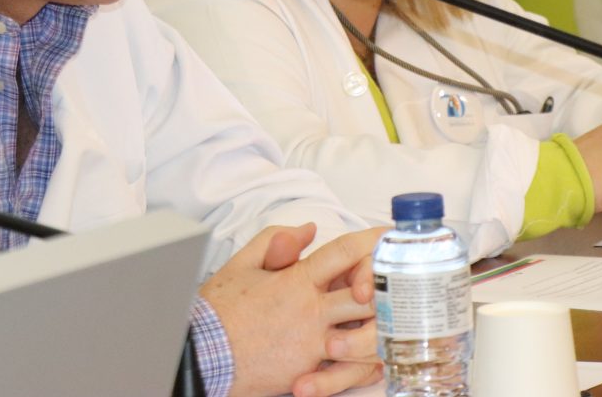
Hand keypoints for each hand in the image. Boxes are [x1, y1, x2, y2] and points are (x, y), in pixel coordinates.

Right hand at [200, 224, 384, 396]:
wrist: (202, 355)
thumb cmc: (219, 310)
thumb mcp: (242, 263)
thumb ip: (276, 241)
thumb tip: (308, 229)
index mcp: (297, 279)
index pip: (344, 252)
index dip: (370, 240)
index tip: (388, 235)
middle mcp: (311, 311)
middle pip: (367, 294)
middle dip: (387, 285)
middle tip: (400, 280)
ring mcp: (313, 344)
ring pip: (365, 335)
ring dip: (382, 327)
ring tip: (393, 319)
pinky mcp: (308, 372)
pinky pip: (349, 370)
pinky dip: (365, 364)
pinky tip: (375, 355)